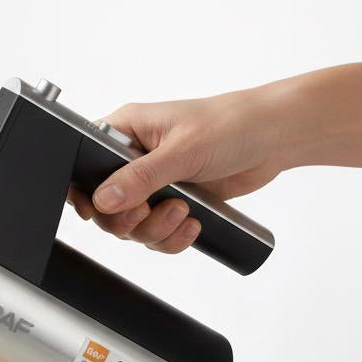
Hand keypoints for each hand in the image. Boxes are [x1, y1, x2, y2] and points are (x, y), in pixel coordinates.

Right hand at [67, 88, 287, 253]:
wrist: (276, 138)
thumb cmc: (232, 123)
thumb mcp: (182, 150)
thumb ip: (140, 177)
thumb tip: (104, 199)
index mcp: (126, 131)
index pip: (85, 163)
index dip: (85, 191)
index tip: (96, 209)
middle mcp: (133, 159)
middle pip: (105, 205)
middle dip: (128, 218)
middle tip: (150, 212)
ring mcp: (152, 183)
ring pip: (131, 225)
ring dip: (155, 229)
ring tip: (182, 214)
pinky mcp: (171, 203)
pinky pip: (156, 233)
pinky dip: (171, 237)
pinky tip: (191, 224)